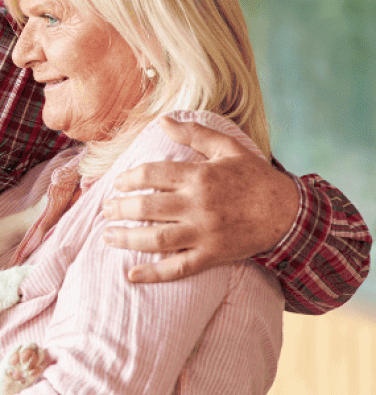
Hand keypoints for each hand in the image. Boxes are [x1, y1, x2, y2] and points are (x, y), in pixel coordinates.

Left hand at [102, 116, 298, 281]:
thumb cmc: (256, 178)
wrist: (289, 214)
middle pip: (147, 208)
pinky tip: (131, 275)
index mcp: (200, 177)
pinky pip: (177, 268)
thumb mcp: (228, 148)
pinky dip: (153, 274)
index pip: (151, 175)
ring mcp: (204, 234)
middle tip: (105, 210)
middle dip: (119, 209)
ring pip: (156, 239)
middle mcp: (198, 206)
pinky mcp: (211, 256)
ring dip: (127, 239)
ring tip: (108, 235)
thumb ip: (194, 133)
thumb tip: (163, 120)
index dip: (128, 179)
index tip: (117, 184)